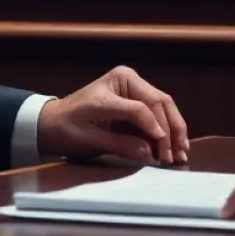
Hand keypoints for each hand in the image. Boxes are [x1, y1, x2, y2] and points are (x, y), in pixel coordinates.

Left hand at [37, 66, 188, 164]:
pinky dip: (167, 130)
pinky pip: (157, 113)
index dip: (155, 129)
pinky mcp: (137, 100)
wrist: (52, 122)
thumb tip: (148, 152)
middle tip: (178, 156)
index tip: (163, 151)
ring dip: (174, 130)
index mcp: (117, 82)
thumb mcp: (90, 138)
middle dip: (171, 130)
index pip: (142, 107)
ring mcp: (134, 88)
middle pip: (159, 102)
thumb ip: (120, 144)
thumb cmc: (67, 128)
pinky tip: (174, 147)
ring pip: (164, 106)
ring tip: (182, 153)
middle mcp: (129, 80)